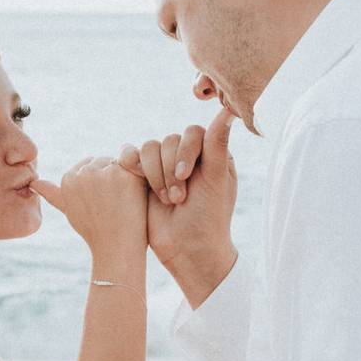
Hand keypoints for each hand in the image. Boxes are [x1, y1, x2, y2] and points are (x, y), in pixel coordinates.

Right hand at [30, 156, 148, 258]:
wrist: (116, 248)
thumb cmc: (94, 231)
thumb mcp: (69, 210)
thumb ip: (53, 194)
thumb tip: (33, 183)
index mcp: (68, 179)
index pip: (88, 166)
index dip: (100, 183)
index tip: (102, 202)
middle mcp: (84, 173)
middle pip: (104, 161)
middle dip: (112, 177)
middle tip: (115, 204)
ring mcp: (103, 173)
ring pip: (119, 162)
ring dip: (125, 177)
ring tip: (123, 202)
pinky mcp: (123, 175)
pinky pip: (134, 165)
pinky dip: (138, 179)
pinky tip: (135, 196)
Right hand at [117, 107, 239, 307]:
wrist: (186, 251)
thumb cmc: (209, 218)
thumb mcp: (216, 181)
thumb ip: (217, 144)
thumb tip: (229, 110)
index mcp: (210, 155)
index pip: (193, 133)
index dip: (186, 152)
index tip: (185, 176)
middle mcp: (187, 157)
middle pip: (169, 140)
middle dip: (170, 171)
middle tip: (178, 199)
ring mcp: (163, 167)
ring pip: (149, 148)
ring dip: (155, 175)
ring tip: (167, 201)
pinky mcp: (142, 178)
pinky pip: (130, 157)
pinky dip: (133, 167)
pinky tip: (139, 184)